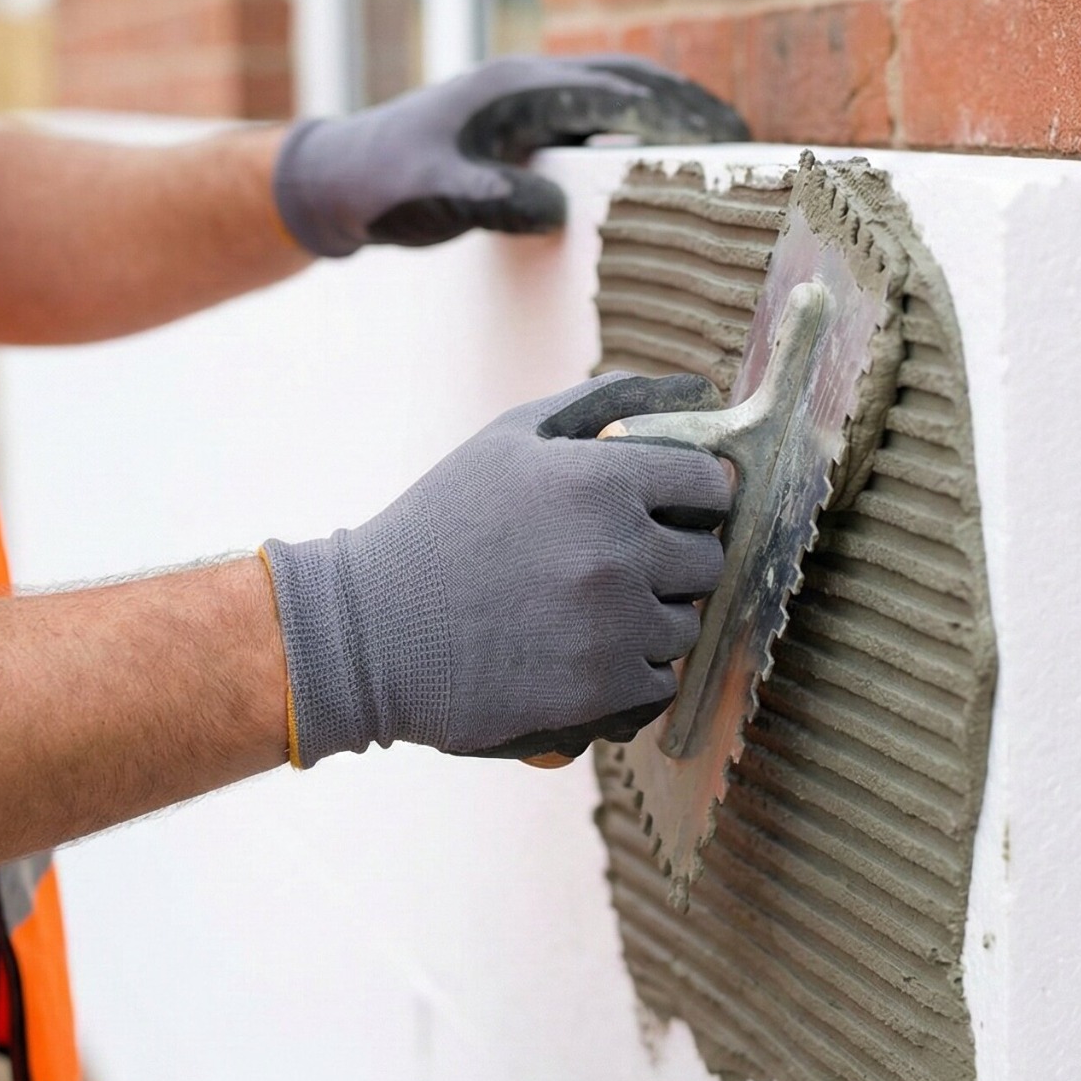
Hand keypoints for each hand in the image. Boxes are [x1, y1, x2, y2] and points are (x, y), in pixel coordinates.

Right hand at [262, 373, 731, 761]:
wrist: (369, 631)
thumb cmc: (441, 526)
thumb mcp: (509, 440)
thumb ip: (599, 405)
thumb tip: (690, 391)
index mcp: (603, 478)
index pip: (711, 484)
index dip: (695, 498)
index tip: (668, 512)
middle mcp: (618, 549)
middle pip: (707, 560)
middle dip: (675, 563)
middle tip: (622, 568)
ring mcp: (612, 624)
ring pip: (686, 625)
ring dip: (653, 622)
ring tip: (593, 615)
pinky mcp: (598, 689)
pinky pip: (659, 681)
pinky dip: (632, 673)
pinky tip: (584, 655)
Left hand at [271, 55, 750, 257]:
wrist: (340, 176)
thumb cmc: (386, 186)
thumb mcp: (437, 197)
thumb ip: (492, 201)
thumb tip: (555, 210)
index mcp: (516, 90)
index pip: (614, 93)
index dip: (674, 114)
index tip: (726, 137)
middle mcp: (527, 82)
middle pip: (628, 79)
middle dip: (689, 103)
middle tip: (744, 134)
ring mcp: (524, 97)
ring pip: (615, 88)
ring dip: (668, 106)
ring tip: (719, 137)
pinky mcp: (520, 119)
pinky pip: (594, 110)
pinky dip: (636, 122)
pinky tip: (657, 152)